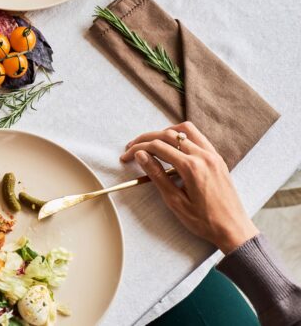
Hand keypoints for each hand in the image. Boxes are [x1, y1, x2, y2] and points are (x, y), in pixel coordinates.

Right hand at [120, 121, 258, 254]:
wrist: (234, 229)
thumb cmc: (204, 221)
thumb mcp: (175, 202)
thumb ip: (157, 175)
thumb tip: (141, 155)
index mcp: (192, 167)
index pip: (158, 147)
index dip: (138, 149)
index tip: (126, 156)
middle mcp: (203, 156)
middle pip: (168, 135)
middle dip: (147, 138)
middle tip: (132, 147)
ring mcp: (212, 155)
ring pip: (185, 130)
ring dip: (165, 132)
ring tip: (152, 143)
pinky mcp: (217, 158)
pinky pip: (198, 137)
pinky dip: (182, 136)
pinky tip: (173, 146)